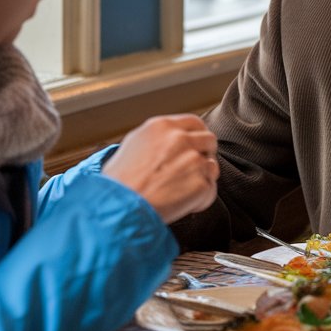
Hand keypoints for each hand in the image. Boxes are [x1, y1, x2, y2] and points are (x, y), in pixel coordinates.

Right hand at [102, 114, 218, 223]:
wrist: (120, 207)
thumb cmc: (119, 183)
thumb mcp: (132, 146)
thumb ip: (157, 139)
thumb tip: (166, 142)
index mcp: (162, 126)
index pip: (194, 122)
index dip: (197, 136)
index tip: (197, 146)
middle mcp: (180, 139)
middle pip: (209, 140)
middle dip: (204, 155)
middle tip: (192, 170)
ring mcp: (193, 161)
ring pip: (212, 166)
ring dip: (202, 179)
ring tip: (180, 191)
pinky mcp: (201, 184)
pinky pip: (210, 191)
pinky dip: (200, 200)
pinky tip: (180, 204)